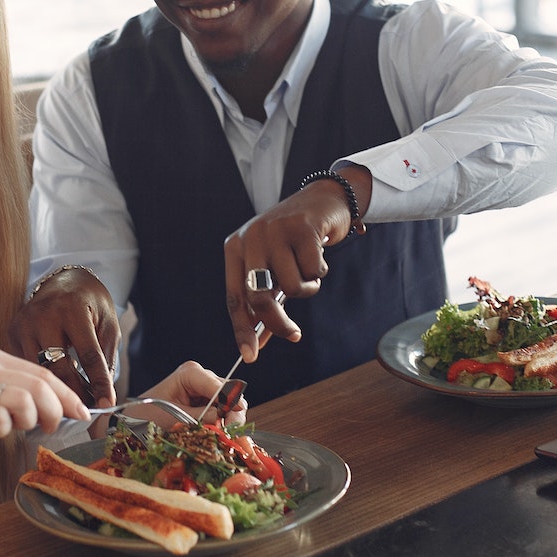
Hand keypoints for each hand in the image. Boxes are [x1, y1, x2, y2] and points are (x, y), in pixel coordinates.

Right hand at [0, 346, 87, 470]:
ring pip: (26, 398)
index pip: (42, 372)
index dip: (67, 394)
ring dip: (33, 420)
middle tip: (55, 427)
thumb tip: (53, 409)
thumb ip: (13, 393)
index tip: (81, 413)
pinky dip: (5, 431)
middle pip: (40, 383)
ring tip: (22, 429)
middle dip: (57, 408)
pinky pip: (1, 420)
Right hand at [9, 266, 119, 406]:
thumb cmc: (90, 304)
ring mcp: (24, 323)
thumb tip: (104, 395)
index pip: (88, 354)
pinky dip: (40, 380)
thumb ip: (106, 357)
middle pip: (58, 368)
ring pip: (38, 371)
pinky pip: (26, 366)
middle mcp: (44, 315)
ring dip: (55, 392)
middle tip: (87, 412)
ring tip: (70, 405)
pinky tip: (52, 389)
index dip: (99, 383)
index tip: (107, 404)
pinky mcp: (12, 331)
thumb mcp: (107, 323)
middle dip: (74, 394)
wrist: (64, 280)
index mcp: (72, 309)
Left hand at [140, 360, 248, 426]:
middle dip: (232, 412)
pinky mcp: (209, 399)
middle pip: (230, 392)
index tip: (234, 418)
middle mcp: (202, 376)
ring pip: (232, 401)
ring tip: (221, 433)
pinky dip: (224, 421)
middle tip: (228, 431)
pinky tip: (217, 431)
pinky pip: (225, 409)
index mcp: (191, 373)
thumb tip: (224, 419)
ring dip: (229, 418)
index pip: (219, 386)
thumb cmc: (150, 416)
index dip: (230, 402)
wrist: (137, 419)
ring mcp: (207, 387)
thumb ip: (200, 418)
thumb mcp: (174, 417)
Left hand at [221, 164, 372, 361]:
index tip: (249, 356)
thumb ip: (264, 300)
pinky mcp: (302, 228)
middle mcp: (251, 237)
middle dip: (278, 323)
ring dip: (307, 287)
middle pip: (258, 298)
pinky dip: (320, 271)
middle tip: (294, 335)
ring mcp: (275, 230)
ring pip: (292, 287)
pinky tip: (318, 252)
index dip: (241, 329)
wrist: (322, 200)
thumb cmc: (294, 240)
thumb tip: (257, 343)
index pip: (234, 297)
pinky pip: (314, 272)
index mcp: (236, 247)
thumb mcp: (272, 267)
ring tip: (309, 268)